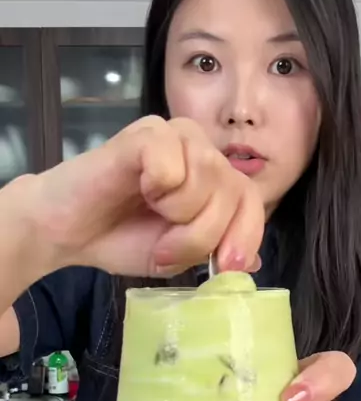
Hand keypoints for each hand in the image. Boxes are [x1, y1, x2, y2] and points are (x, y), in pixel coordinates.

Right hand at [32, 116, 263, 277]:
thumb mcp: (178, 255)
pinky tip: (137, 188)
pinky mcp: (147, 134)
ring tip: (148, 216)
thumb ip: (213, 251)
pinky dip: (159, 190)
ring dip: (179, 217)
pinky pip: (174, 166)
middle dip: (203, 235)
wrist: (67, 231)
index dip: (246, 235)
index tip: (226, 267)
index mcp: (211, 174)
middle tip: (165, 249)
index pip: (251, 199)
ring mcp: (175, 134)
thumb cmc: (121, 238)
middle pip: (234, 192)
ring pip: (208, 179)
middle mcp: (199, 147)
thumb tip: (253, 263)